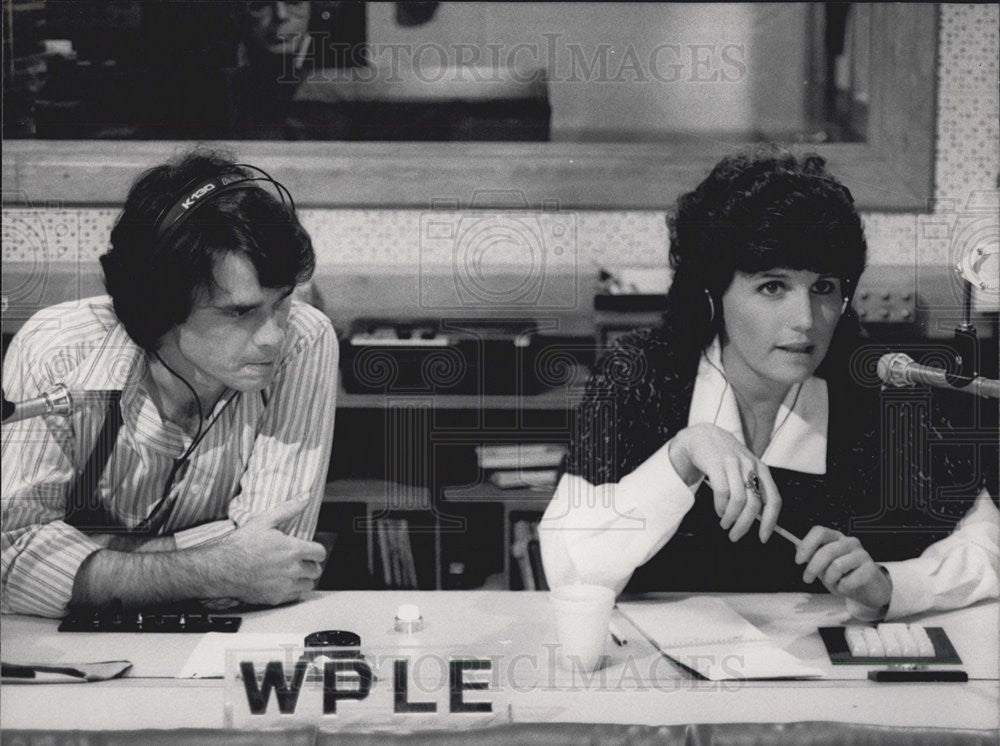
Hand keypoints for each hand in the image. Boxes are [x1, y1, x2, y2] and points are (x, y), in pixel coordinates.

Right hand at [211, 499, 325, 606]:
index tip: (311, 551)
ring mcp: (285, 585)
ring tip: (293, 572)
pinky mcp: (276, 598)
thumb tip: (305, 497)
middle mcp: (292, 569)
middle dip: (310, 564)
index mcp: (292, 550)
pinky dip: (293, 590)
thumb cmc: (241, 545)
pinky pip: (296, 596)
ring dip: (304, 578)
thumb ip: (288, 509)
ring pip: (308, 584)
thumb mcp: (265, 521)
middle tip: (300, 561)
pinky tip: (283, 582)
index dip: (316, 551)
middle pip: (316, 570)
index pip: (320, 553)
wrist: (223, 568)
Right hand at [667, 423, 781, 541]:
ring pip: (738, 500)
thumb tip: (761, 520)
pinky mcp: (717, 463)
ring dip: (730, 517)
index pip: (773, 499)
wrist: (702, 436)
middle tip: (735, 536)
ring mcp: (733, 463)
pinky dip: (720, 507)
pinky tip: (718, 510)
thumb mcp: (744, 469)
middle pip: (754, 503)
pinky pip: (722, 492)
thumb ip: (753, 489)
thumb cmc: (724, 458)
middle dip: (744, 525)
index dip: (770, 521)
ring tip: (724, 523)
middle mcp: (750, 466)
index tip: (763, 537)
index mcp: (762, 470)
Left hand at [796, 526, 891, 609]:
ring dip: (830, 580)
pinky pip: (849, 580)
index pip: (819, 532)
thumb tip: (797, 548)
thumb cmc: (845, 575)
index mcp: (836, 538)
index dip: (807, 545)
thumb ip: (813, 556)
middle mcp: (849, 542)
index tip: (799, 560)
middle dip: (813, 568)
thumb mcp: (824, 566)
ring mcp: (862, 554)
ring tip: (834, 583)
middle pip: (826, 550)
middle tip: (807, 579)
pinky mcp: (871, 569)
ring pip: (837, 566)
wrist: (869, 590)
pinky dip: (842, 588)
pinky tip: (846, 587)